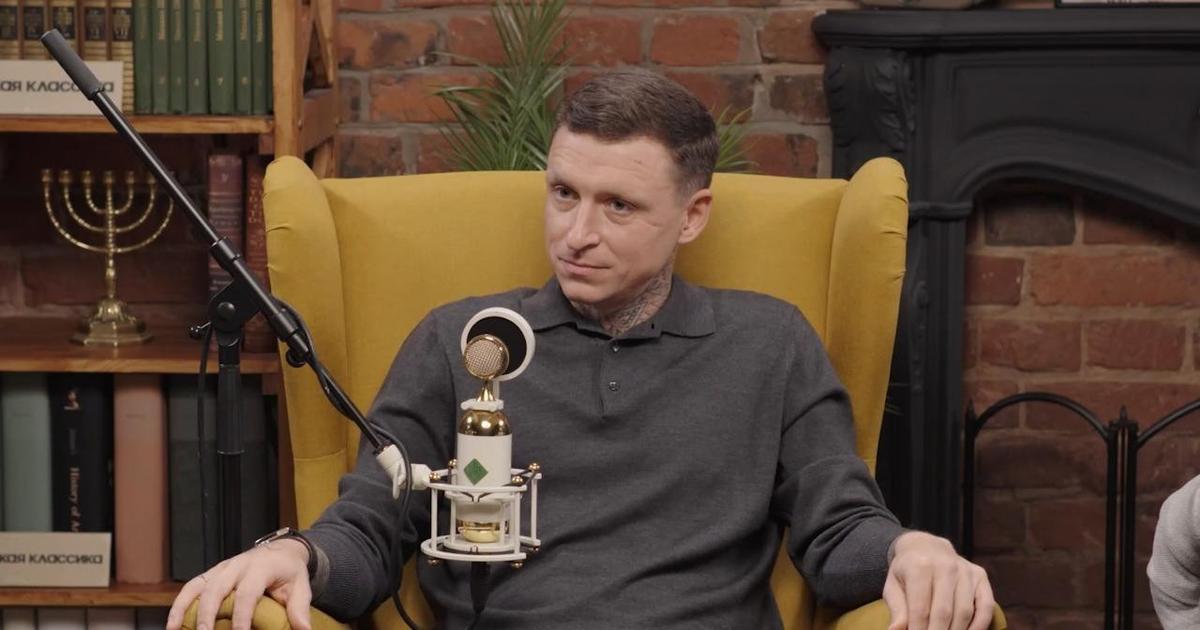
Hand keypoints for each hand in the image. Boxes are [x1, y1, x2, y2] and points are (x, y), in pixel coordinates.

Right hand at [166, 538, 312, 629]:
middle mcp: (236, 566)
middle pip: (217, 589)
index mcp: (260, 568)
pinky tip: (172, 626)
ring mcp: (220, 569)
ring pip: (198, 587)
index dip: (241, 615)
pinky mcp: (210, 574)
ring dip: (186, 610)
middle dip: (208, 614)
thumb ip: (299, 609)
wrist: (281, 551)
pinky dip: (179, 606)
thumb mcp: (300, 587)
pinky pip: (190, 588)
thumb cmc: (289, 572)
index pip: (247, 592)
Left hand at [882, 531, 993, 629]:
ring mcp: (965, 571)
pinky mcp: (980, 576)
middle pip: (944, 612)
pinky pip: (986, 606)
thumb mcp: (893, 586)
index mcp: (919, 567)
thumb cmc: (907, 571)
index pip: (921, 609)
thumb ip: (897, 609)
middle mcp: (945, 566)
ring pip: (964, 612)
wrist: (926, 546)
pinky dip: (979, 625)